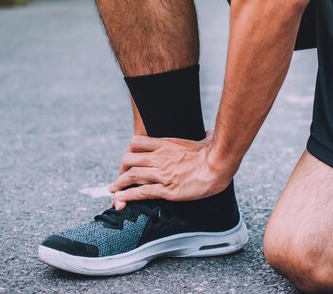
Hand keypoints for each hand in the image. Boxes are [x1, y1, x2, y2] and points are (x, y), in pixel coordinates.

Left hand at [109, 131, 233, 208]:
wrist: (219, 163)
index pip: (138, 143)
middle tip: (120, 177)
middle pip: (129, 159)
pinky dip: (127, 196)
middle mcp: (159, 157)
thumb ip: (205, 137)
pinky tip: (120, 199)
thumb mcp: (207, 139)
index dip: (129, 151)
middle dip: (121, 169)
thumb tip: (210, 133)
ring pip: (131, 176)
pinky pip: (141, 192)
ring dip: (119, 184)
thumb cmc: (215, 152)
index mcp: (167, 144)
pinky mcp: (166, 189)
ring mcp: (161, 173)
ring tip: (113, 190)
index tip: (128, 159)